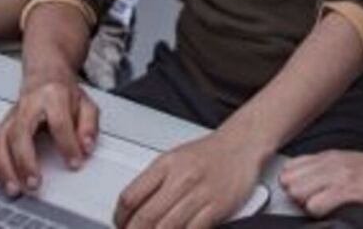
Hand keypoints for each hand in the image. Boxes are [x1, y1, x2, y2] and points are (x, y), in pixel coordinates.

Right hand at [0, 72, 98, 197]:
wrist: (46, 75)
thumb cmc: (64, 93)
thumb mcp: (86, 104)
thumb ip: (89, 126)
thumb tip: (86, 147)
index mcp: (54, 96)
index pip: (59, 122)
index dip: (67, 145)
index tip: (74, 163)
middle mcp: (28, 105)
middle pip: (19, 132)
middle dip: (25, 161)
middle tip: (34, 183)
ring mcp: (11, 115)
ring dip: (3, 168)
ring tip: (14, 188)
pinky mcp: (1, 125)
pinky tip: (3, 179)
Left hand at [114, 131, 261, 228]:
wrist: (243, 143)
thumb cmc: (209, 153)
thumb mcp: (174, 159)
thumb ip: (154, 182)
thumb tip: (133, 208)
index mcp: (166, 164)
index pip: (130, 197)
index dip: (120, 218)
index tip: (121, 224)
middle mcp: (181, 178)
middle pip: (146, 217)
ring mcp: (200, 193)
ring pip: (167, 228)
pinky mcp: (217, 206)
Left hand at [280, 148, 362, 216]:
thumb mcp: (348, 164)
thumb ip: (326, 171)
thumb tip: (304, 185)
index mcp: (329, 157)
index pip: (290, 168)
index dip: (291, 183)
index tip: (299, 192)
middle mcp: (330, 164)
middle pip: (289, 181)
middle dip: (295, 194)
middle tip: (310, 200)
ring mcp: (339, 176)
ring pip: (298, 192)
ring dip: (305, 202)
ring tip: (321, 205)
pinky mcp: (349, 190)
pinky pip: (316, 205)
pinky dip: (318, 211)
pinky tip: (330, 211)